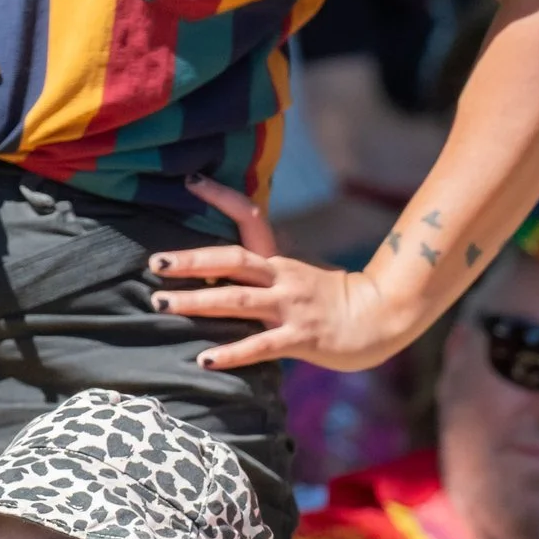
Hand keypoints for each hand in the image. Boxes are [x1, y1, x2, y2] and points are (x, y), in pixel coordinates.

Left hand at [147, 180, 426, 372]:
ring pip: (237, 301)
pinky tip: (203, 358)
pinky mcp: (302, 338)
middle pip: (231, 261)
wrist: (383, 318)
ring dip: (196, 302)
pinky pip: (260, 346)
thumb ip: (264, 272)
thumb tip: (219, 271)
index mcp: (280, 259)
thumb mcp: (299, 275)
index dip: (221, 197)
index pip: (250, 217)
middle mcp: (283, 278)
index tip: (190, 180)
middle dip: (190, 262)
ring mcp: (291, 307)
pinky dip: (230, 352)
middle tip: (155, 263)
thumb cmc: (334, 300)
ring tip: (161, 303)